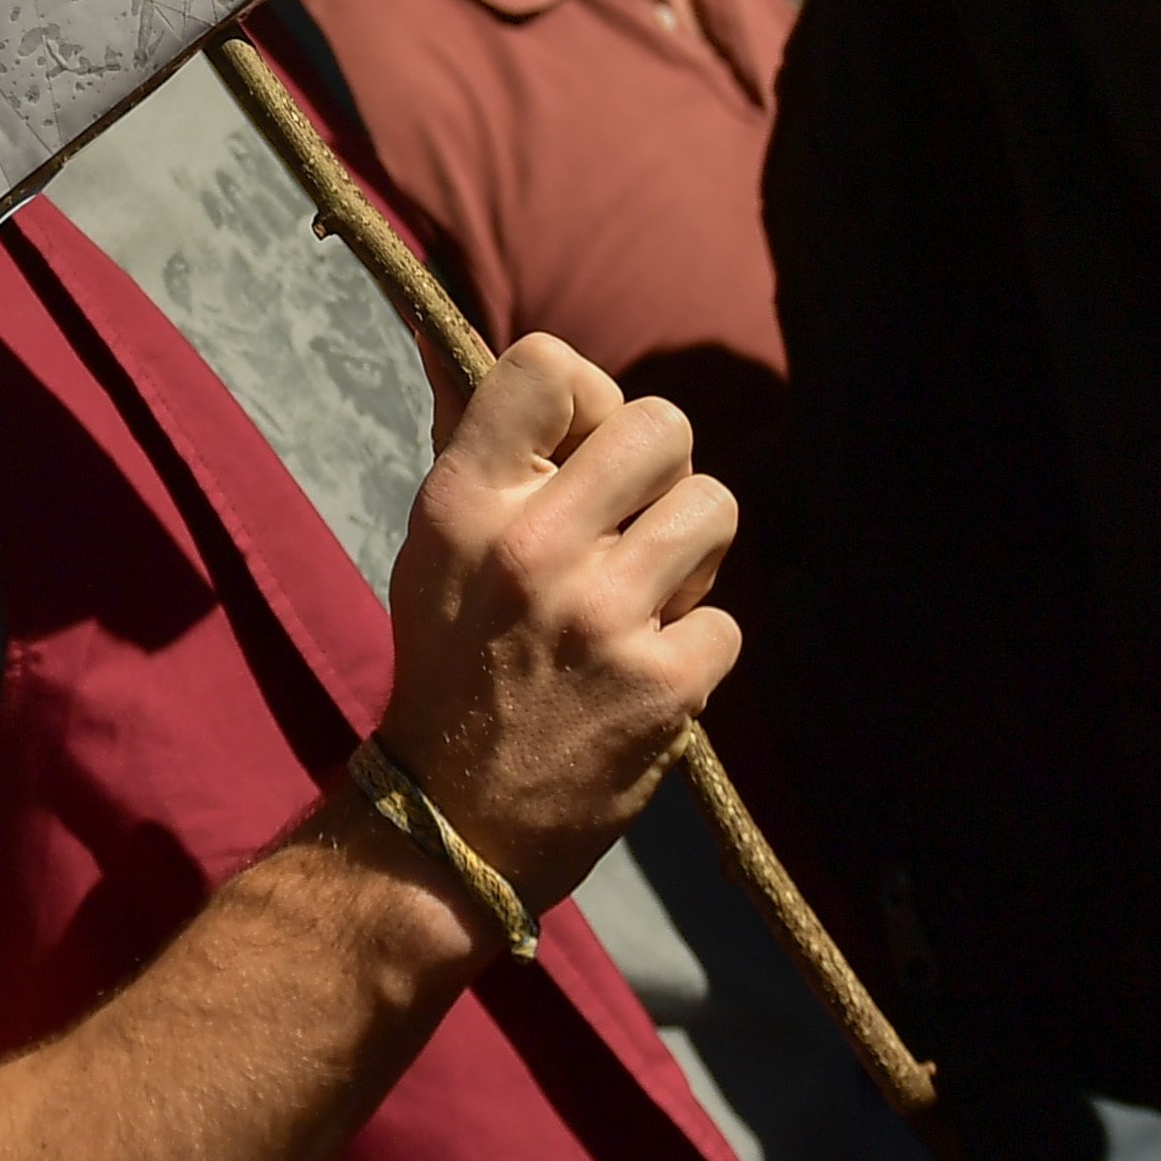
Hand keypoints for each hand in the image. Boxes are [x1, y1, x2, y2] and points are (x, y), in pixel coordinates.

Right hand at [379, 336, 740, 909]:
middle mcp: (531, 547)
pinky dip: (696, 649)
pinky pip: (726, 618)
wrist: (453, 826)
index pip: (550, 365)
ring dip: (689, 556)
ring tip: (641, 600)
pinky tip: (644, 675)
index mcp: (464, 503)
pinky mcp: (662, 684)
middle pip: (662, 426)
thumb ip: (467, 441)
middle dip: (658, 476)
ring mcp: (601, 616)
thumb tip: (447, 335)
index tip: (578, 452)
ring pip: (713, 510)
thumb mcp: (433, 546)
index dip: (587, 398)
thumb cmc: (450, 666)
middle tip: (624, 533)